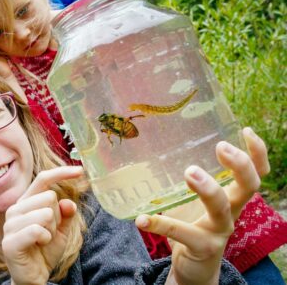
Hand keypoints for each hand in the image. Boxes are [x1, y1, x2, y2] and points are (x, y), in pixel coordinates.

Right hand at [2, 166, 82, 284]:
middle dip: (56, 218)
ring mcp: (10, 225)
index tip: (80, 170)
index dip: (61, 173)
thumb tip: (69, 202)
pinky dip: (45, 239)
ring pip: (45, 214)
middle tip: (48, 233)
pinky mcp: (10, 242)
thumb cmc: (44, 251)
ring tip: (42, 241)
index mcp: (25, 203)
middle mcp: (15, 210)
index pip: (43, 180)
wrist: (33, 277)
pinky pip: (37, 230)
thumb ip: (66, 215)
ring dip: (51, 230)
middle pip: (49, 198)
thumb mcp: (61, 231)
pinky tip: (39, 246)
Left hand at [136, 127, 268, 284]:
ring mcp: (219, 231)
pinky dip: (160, 225)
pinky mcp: (202, 247)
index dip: (256, 153)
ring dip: (208, 189)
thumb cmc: (193, 224)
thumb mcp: (193, 199)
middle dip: (239, 166)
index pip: (255, 173)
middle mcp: (231, 212)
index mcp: (231, 196)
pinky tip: (142, 220)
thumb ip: (183, 176)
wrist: (194, 267)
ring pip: (221, 209)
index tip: (246, 130)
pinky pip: (182, 233)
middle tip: (220, 146)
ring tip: (189, 172)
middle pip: (248, 187)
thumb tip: (150, 143)